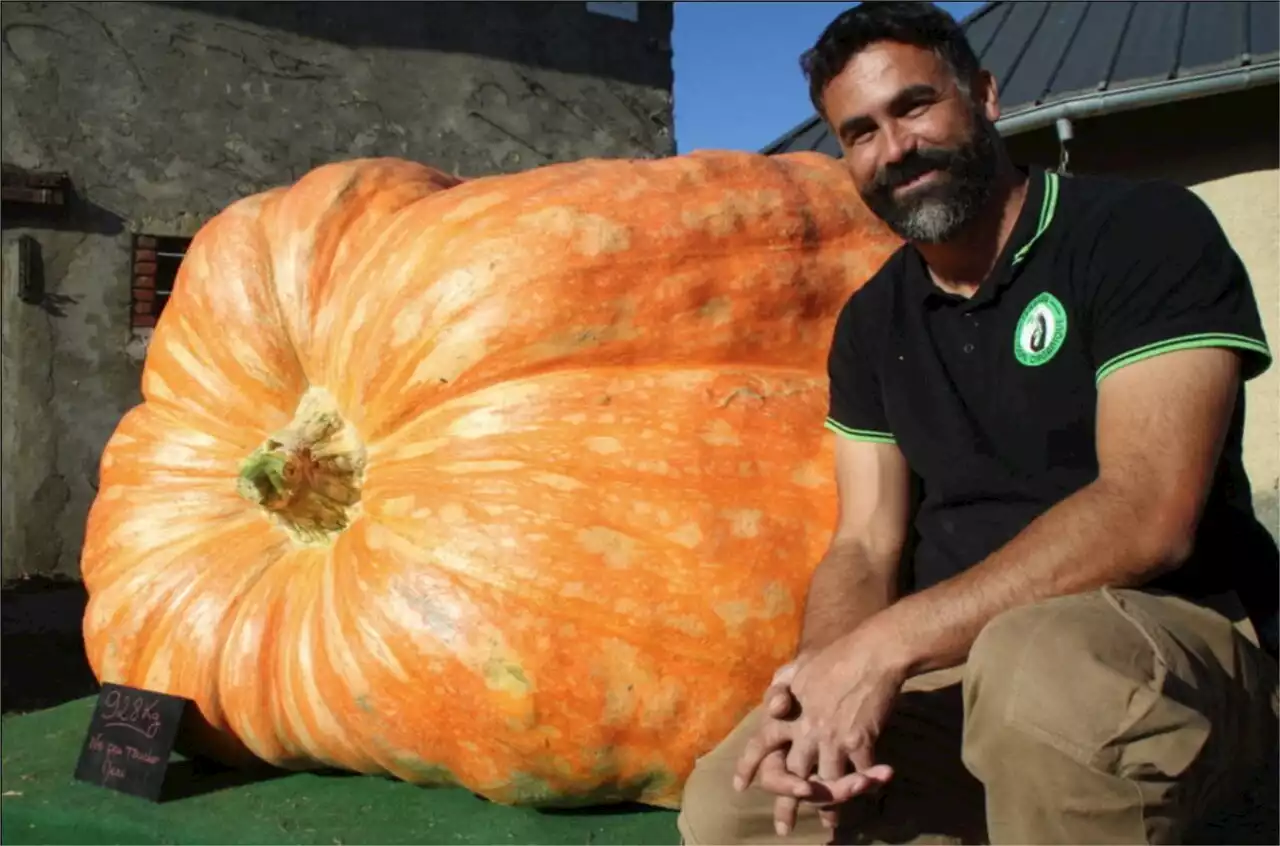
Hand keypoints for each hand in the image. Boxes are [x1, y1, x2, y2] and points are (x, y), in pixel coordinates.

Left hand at [734, 630, 904, 829]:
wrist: (872, 652)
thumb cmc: (835, 656)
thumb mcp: (798, 666)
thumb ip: (781, 684)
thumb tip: (773, 701)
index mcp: (786, 714)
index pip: (759, 744)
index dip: (748, 766)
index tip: (741, 787)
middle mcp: (805, 731)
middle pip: (790, 776)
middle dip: (787, 806)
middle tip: (784, 828)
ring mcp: (832, 738)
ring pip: (826, 784)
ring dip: (829, 807)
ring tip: (830, 824)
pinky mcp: (860, 742)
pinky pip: (859, 775)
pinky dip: (864, 786)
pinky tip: (865, 794)